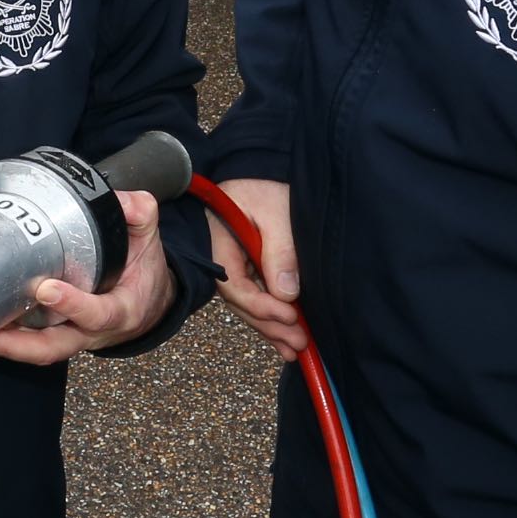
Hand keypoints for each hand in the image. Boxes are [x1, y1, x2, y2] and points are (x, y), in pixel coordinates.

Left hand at [0, 190, 174, 363]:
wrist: (149, 302)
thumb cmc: (144, 272)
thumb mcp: (149, 240)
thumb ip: (138, 215)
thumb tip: (118, 201)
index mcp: (121, 311)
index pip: (97, 314)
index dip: (73, 305)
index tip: (46, 289)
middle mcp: (93, 332)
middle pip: (55, 348)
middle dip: (19, 344)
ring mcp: (73, 336)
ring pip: (38, 350)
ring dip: (5, 344)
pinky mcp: (57, 334)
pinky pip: (30, 341)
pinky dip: (7, 336)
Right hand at [209, 176, 307, 360]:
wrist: (262, 168)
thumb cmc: (265, 184)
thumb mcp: (276, 211)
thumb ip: (280, 250)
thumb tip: (287, 294)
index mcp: (219, 241)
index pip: (233, 283)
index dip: (260, 304)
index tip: (290, 315)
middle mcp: (222, 257)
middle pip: (240, 300)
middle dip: (269, 325)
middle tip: (297, 343)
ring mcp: (235, 264)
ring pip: (249, 304)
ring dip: (271, 328)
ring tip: (295, 349)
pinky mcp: (249, 268)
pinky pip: (256, 297)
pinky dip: (271, 319)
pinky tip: (285, 339)